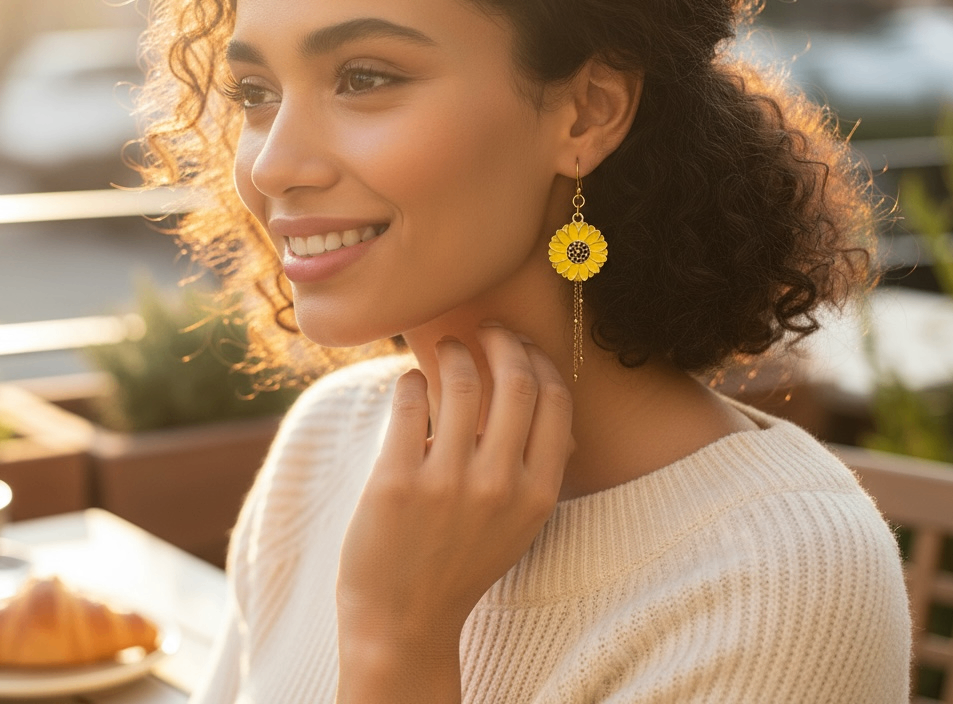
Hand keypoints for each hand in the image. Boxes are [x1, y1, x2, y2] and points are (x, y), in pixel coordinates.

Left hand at [336, 323, 574, 658]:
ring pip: (460, 381)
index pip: (556, 400)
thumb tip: (545, 399)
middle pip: (516, 380)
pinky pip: (409, 401)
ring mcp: (447, 482)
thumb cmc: (460, 564)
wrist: (404, 622)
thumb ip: (534, 468)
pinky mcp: (396, 480)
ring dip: (453, 351)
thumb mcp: (518, 525)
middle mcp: (499, 484)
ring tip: (444, 348)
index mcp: (537, 493)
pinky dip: (410, 380)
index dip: (539, 359)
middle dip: (501, 340)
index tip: (520, 345)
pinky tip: (409, 384)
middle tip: (484, 330)